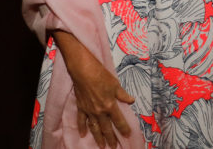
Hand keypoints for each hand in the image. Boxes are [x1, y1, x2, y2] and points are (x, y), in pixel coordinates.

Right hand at [56, 32, 134, 147]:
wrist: (83, 71)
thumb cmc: (101, 75)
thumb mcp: (115, 84)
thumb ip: (123, 95)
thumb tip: (131, 101)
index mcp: (110, 105)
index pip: (119, 121)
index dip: (123, 129)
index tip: (127, 135)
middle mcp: (99, 111)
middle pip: (106, 128)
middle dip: (111, 138)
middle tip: (114, 147)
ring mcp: (89, 111)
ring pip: (94, 128)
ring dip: (98, 137)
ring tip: (101, 146)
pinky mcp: (81, 107)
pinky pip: (81, 120)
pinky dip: (82, 128)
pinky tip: (83, 134)